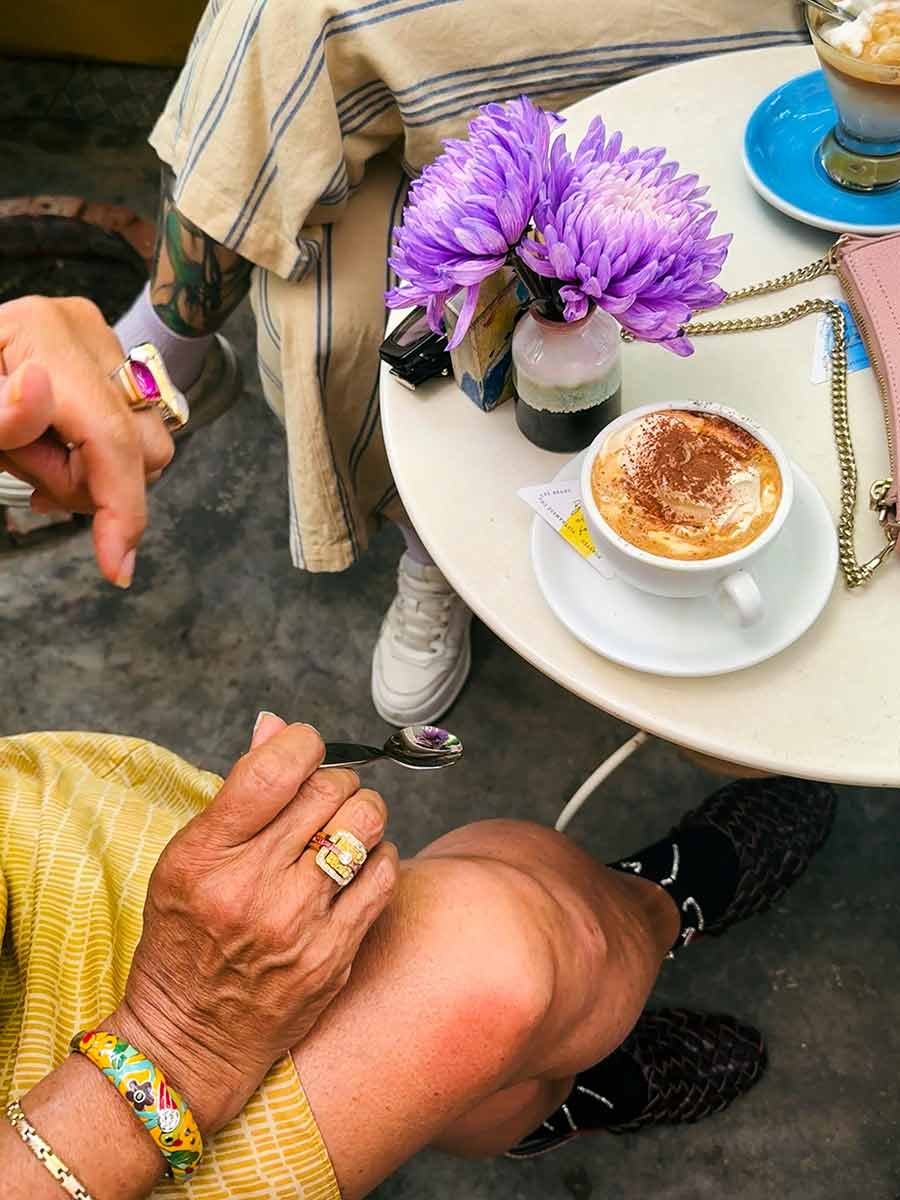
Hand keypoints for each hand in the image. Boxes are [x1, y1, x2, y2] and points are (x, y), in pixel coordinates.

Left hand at [0, 295, 174, 585]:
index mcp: (42, 332)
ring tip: (30, 457)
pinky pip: (132, 437)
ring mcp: (105, 351)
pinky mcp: (111, 370)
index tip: (117, 564)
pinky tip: (51, 454)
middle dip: (84, 482)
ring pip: (144, 447)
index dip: (121, 505)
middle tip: (22, 469)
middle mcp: (87, 335)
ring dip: (89, 474)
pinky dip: (92, 462)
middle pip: (138, 447)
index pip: (110, 432)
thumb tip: (37, 390)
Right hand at [105, 716, 398, 1136]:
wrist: (192, 1037)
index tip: (304, 750)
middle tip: (322, 798)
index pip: (275, 769)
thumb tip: (277, 725)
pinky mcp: (335, 953)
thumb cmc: (186, 938)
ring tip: (344, 826)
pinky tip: (357, 866)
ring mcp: (299, 923)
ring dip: (363, 812)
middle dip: (333, 781)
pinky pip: (385, 873)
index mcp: (206, 855)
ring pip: (367, 822)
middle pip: (330, 790)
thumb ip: (238, 791)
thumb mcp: (186, 859)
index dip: (303, 743)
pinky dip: (378, 856)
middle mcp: (253, 887)